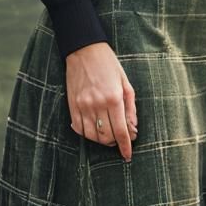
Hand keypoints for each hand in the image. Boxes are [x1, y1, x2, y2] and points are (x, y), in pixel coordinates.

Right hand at [65, 42, 137, 161]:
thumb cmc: (108, 64)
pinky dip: (87, 134)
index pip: (121, 131)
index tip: (128, 156)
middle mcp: (97, 104)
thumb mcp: (125, 83)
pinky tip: (94, 129)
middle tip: (120, 138)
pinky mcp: (72, 105)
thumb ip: (130, 107)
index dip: (125, 146)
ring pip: (92, 136)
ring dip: (101, 140)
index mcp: (114, 98)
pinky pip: (79, 129)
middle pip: (107, 136)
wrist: (84, 50)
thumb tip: (133, 129)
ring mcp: (83, 106)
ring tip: (107, 134)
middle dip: (115, 142)